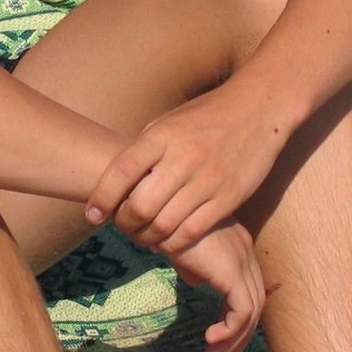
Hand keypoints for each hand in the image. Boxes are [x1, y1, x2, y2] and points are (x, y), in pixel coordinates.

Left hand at [85, 88, 288, 257]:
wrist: (259, 108)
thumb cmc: (207, 116)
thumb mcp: (170, 122)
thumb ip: (145, 150)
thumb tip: (116, 182)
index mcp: (162, 135)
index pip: (121, 172)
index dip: (101, 198)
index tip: (92, 215)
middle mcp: (183, 158)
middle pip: (140, 207)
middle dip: (124, 224)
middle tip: (121, 227)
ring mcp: (208, 179)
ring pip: (164, 225)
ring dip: (147, 238)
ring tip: (143, 236)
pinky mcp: (229, 197)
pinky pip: (193, 232)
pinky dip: (174, 244)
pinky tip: (169, 241)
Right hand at [171, 222, 263, 351]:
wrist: (156, 210)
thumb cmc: (161, 225)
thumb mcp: (181, 248)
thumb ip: (193, 265)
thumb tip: (197, 282)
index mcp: (236, 245)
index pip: (247, 288)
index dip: (236, 317)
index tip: (219, 340)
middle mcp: (245, 251)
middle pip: (255, 301)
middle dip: (241, 335)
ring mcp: (242, 259)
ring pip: (251, 311)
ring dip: (234, 340)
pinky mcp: (232, 271)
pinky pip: (242, 311)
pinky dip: (230, 330)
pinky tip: (210, 339)